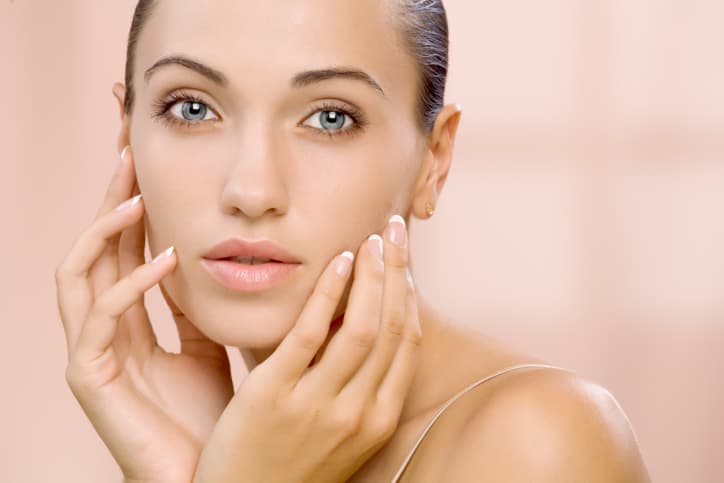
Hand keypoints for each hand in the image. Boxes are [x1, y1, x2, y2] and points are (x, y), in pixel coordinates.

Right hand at [55, 147, 233, 482]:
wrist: (209, 476)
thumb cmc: (211, 416)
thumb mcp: (208, 344)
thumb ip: (196, 305)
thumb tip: (208, 257)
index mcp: (131, 320)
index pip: (123, 248)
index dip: (133, 202)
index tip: (151, 159)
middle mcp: (103, 330)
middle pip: (94, 248)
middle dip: (110, 198)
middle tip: (130, 149)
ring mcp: (91, 353)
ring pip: (78, 273)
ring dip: (106, 230)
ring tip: (139, 193)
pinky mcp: (89, 378)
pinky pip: (100, 320)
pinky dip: (130, 285)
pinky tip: (167, 259)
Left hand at [193, 215, 421, 482]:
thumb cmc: (290, 463)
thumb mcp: (340, 432)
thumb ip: (356, 386)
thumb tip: (361, 323)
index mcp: (378, 421)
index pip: (407, 344)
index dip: (409, 294)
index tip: (404, 259)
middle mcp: (357, 414)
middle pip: (392, 328)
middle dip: (398, 272)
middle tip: (394, 229)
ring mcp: (316, 407)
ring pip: (361, 328)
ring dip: (372, 275)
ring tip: (371, 239)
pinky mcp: (272, 397)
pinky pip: (310, 334)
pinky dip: (329, 293)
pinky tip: (338, 262)